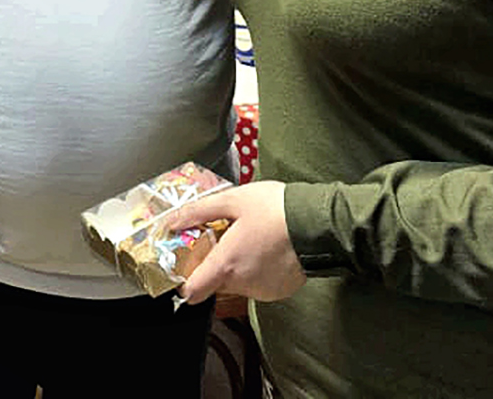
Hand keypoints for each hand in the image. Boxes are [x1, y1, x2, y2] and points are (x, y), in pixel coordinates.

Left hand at [161, 181, 306, 303]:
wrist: (318, 223)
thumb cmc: (276, 209)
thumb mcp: (233, 200)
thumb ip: (199, 212)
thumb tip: (173, 221)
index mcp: (226, 264)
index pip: (192, 293)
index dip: (184, 282)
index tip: (186, 267)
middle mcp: (242, 283)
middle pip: (214, 284)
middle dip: (215, 264)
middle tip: (223, 239)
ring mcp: (262, 290)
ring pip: (237, 283)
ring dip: (237, 267)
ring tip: (250, 240)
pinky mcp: (279, 291)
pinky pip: (258, 284)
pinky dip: (257, 270)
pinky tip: (266, 249)